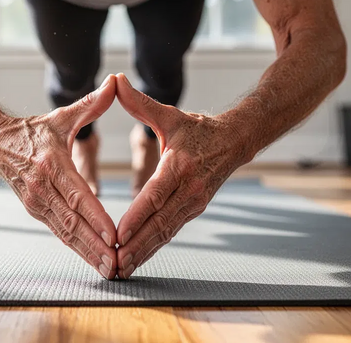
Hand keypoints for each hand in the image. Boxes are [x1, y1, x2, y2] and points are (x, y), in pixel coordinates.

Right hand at [0, 75, 118, 278]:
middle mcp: (43, 188)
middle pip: (73, 222)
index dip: (96, 218)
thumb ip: (91, 104)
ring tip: (109, 269)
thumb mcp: (62, 117)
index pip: (78, 196)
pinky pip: (59, 233)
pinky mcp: (36, 211)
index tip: (114, 235)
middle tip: (116, 263)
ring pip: (66, 233)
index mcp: (52, 164)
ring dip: (87, 253)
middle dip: (95, 246)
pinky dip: (77, 248)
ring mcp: (37, 203)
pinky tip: (94, 260)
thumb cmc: (34, 130)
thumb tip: (115, 83)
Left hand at [113, 74, 252, 278]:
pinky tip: (136, 260)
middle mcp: (189, 189)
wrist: (236, 141)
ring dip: (144, 253)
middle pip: (159, 223)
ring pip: (165, 233)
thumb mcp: (169, 115)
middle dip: (136, 245)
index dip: (136, 217)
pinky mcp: (193, 210)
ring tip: (122, 270)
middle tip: (114, 263)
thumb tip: (116, 81)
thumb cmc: (197, 129)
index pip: (155, 195)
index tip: (118, 234)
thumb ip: (139, 103)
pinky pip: (170, 232)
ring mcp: (193, 203)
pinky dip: (153, 248)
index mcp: (179, 165)